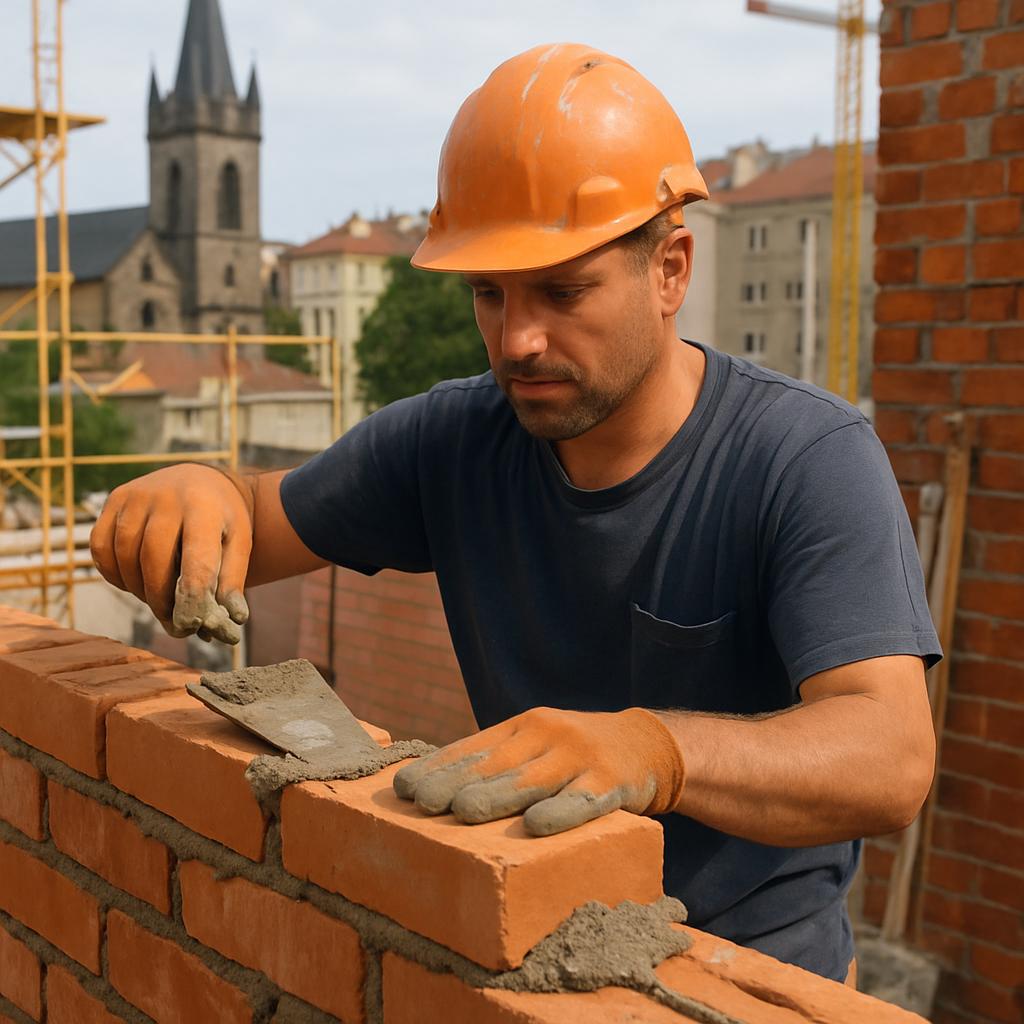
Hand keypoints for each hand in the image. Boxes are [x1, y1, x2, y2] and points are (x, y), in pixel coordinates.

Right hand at [89, 464, 253, 643]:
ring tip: (157, 599)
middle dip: (160, 598)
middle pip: (153, 559)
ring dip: (137, 588)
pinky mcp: (113, 499)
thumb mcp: (239, 543)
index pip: (195, 559)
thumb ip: (232, 580)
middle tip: (172, 620)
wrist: (200, 480)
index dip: (191, 597)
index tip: (189, 625)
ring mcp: (135, 496)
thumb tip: (232, 619)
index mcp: (205, 507)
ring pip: (124, 555)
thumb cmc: (222, 520)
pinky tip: (134, 581)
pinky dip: (114, 573)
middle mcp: (166, 496)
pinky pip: (101, 547)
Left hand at [393, 706, 684, 835]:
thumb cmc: (575, 755)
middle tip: (422, 802)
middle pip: (496, 763)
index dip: (439, 767)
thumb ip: (497, 765)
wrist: (646, 744)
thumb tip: (437, 792)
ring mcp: (580, 756)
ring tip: (464, 811)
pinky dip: (561, 812)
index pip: (473, 747)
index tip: (404, 788)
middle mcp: (547, 735)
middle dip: (456, 782)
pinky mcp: (611, 781)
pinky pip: (583, 800)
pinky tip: (538, 826)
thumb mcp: (536, 748)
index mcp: (523, 726)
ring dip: (497, 796)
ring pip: (533, 780)